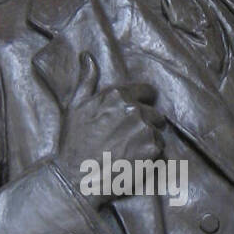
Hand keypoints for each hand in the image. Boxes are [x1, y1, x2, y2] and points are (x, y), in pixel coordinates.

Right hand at [55, 52, 165, 201]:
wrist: (78, 178)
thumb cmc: (73, 142)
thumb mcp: (75, 106)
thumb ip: (86, 79)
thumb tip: (87, 55)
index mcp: (118, 96)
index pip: (147, 91)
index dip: (142, 102)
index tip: (133, 114)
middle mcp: (135, 110)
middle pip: (155, 113)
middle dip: (145, 123)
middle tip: (127, 138)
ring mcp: (146, 130)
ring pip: (157, 132)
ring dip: (148, 140)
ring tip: (129, 151)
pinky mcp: (153, 150)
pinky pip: (160, 149)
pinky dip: (150, 156)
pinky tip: (133, 161)